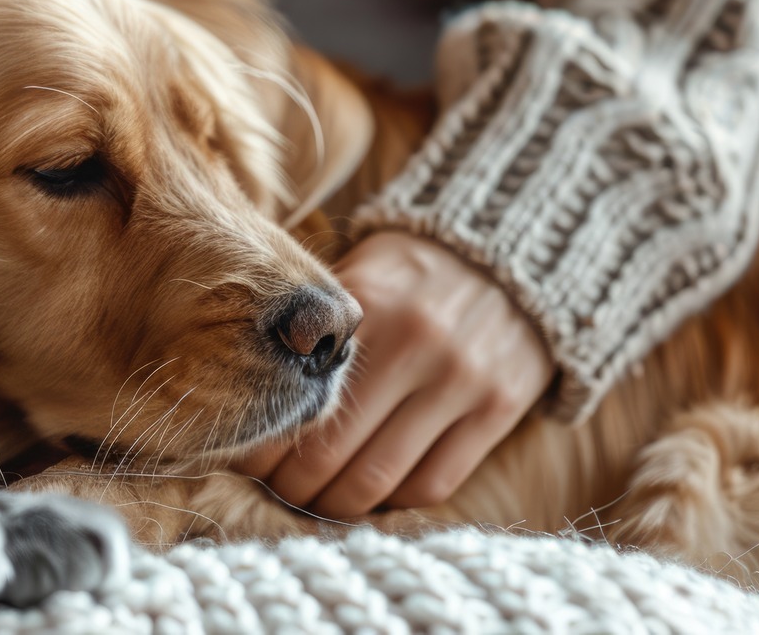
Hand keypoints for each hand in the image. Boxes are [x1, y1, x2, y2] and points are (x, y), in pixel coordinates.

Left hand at [234, 231, 553, 517]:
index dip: (261, 444)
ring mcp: (461, 378)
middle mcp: (414, 342)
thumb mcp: (358, 275)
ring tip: (317, 501)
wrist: (513, 253)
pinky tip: (374, 491)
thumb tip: (249, 395)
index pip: (294, 399)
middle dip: (290, 486)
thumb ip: (312, 326)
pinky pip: (432, 483)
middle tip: (276, 489)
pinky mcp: (499, 408)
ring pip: (378, 479)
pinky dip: (393, 501)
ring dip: (335, 505)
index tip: (245, 458)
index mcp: (365, 306)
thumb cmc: (412, 274)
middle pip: (328, 452)